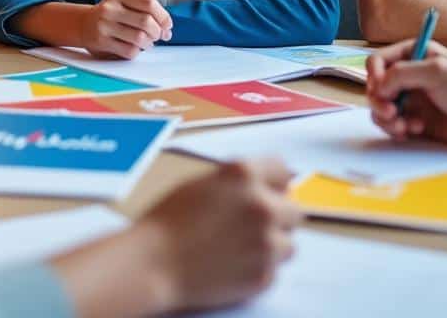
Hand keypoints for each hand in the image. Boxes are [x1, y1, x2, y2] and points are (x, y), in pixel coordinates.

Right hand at [80, 0, 172, 58]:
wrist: (82, 24)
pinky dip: (137, 51)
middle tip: (158, 35)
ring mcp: (104, 25)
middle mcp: (110, 8)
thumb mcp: (123, 3)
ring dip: (149, 43)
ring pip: (139, 38)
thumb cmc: (110, 15)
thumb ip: (145, 11)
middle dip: (158, 31)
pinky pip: (129, 51)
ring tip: (147, 42)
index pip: (149, 3)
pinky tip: (135, 48)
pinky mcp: (101, 42)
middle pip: (146, 21)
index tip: (167, 25)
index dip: (163, 16)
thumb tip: (167, 29)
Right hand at [136, 159, 300, 311]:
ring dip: (270, 246)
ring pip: (288, 244)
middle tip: (250, 227)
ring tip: (238, 249)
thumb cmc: (167, 222)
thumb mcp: (202, 184)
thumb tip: (265, 189)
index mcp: (244, 175)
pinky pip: (273, 270)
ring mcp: (266, 242)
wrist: (152, 264)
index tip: (266, 194)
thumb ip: (238, 183)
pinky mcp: (264, 275)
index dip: (273, 184)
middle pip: (294, 210)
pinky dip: (257, 270)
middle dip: (276, 217)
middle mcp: (262, 205)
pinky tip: (231, 266)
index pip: (283, 171)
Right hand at [366, 39, 446, 147]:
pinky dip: (397, 129)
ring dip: (386, 119)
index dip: (374, 76)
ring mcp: (412, 99)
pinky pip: (392, 125)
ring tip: (404, 126)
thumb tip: (377, 87)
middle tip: (392, 113)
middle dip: (378, 101)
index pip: (377, 61)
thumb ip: (401, 73)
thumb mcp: (436, 71)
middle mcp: (409, 76)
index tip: (381, 90)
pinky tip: (415, 130)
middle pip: (374, 86)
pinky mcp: (416, 120)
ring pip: (380, 108)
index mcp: (413, 55)